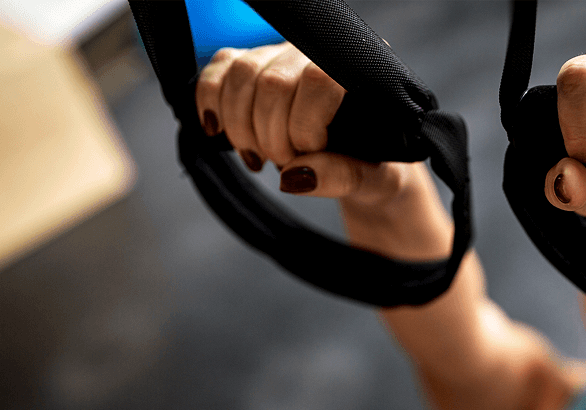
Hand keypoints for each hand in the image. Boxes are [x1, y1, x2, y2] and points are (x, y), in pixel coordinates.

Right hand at [194, 43, 415, 207]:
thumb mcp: (373, 181)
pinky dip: (210, 101)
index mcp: (358, 73)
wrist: (363, 170)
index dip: (303, 125)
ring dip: (241, 127)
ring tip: (260, 158)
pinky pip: (219, 70)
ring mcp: (282, 58)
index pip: (318, 79)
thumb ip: (342, 177)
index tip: (310, 154)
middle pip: (272, 81)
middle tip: (284, 164)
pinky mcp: (253, 69)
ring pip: (241, 74)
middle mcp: (318, 54)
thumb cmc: (375, 170)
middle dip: (270, 136)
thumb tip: (294, 177)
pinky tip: (218, 131)